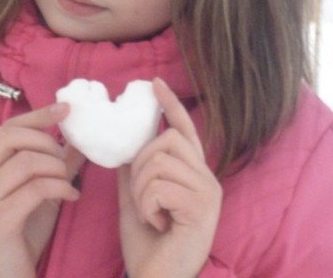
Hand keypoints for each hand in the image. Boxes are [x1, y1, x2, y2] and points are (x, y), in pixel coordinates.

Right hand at [0, 103, 84, 277]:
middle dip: (46, 140)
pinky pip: (34, 189)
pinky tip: (72, 197)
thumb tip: (79, 139)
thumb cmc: (22, 233)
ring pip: (24, 161)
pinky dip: (60, 188)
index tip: (65, 108)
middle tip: (64, 160)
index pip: (5, 129)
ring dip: (55, 167)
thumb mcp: (40, 193)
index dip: (36, 115)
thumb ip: (55, 166)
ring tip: (68, 181)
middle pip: (9, 137)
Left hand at [118, 78, 221, 277]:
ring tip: (149, 215)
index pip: (184, 129)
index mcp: (193, 175)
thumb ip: (133, 175)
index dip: (170, 105)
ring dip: (142, 189)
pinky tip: (157, 224)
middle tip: (142, 198)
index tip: (154, 84)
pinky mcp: (202, 206)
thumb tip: (123, 149)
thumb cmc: (149, 248)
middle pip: (168, 139)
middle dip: (142, 164)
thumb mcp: (135, 203)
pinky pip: (161, 185)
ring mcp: (208, 192)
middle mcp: (207, 178)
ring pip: (161, 161)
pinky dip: (148, 205)